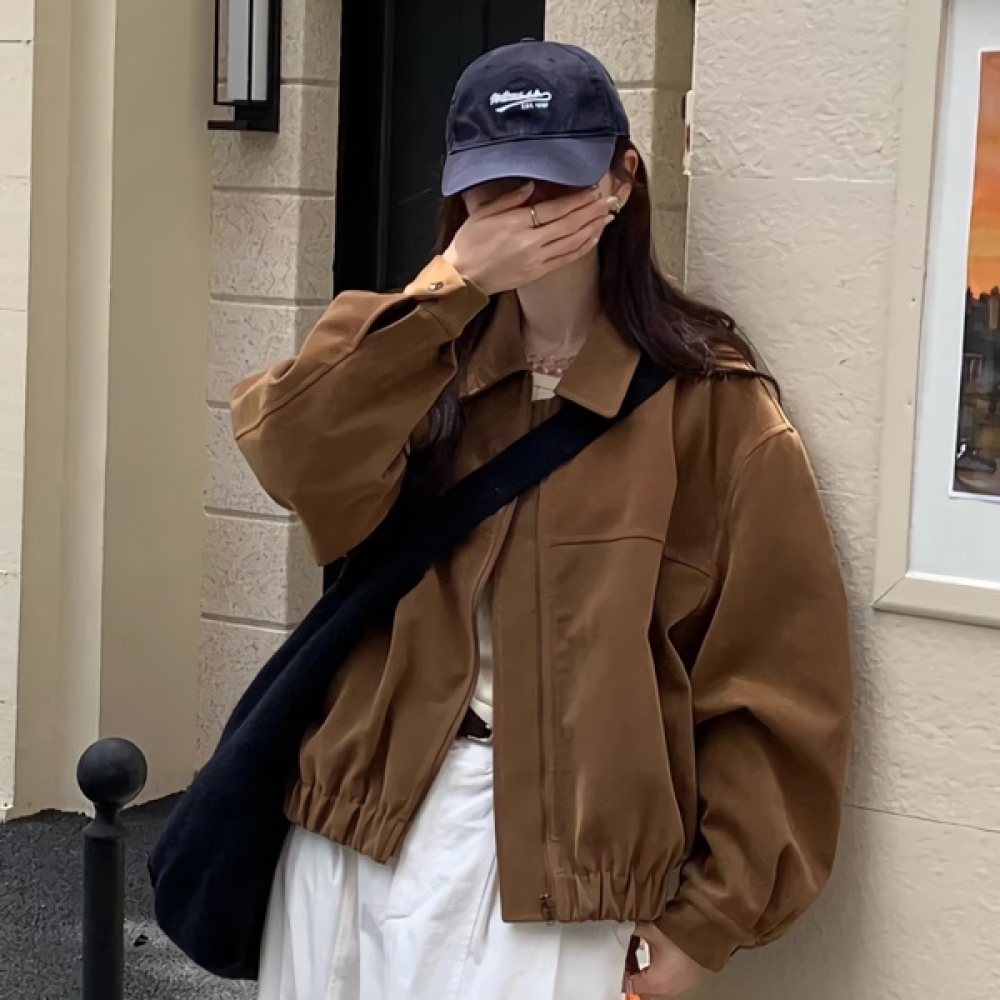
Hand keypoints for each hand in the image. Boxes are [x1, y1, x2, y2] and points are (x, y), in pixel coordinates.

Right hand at [442, 182, 618, 294]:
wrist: (462, 278)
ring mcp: (536, 260)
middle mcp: (530, 243)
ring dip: (593, 228)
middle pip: (570, 224)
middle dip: (593, 211)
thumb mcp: (483, 213)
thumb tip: (532, 185)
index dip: (577, 199)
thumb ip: (509, 198)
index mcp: (516, 224)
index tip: (594, 189)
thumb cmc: (468, 244)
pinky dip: (583, 247)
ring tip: (608, 216)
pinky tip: (593, 237)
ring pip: (573, 242)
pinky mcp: (538, 273)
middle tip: (611, 200)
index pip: (555, 209)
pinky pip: (567, 258)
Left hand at [624, 923, 709, 997]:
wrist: (711, 932)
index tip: (618, 956)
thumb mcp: (650, 929)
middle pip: (642, 988)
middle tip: (628, 954)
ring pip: (656, 986)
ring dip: (647, 972)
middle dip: (634, 972)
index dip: (622, 970)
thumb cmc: (682, 934)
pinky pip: (669, 981)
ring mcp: (680, 987)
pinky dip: (660, 971)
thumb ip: (630, 930)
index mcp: (655, 982)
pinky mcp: (689, 980)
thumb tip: (620, 926)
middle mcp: (667, 990)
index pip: (629, 984)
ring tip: (642, 953)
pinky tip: (660, 955)